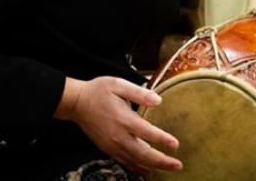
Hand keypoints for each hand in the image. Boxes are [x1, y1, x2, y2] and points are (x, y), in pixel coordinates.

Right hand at [55, 76, 181, 175]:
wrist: (77, 103)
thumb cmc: (99, 91)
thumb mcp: (119, 84)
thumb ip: (139, 93)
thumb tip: (158, 100)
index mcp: (123, 118)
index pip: (147, 132)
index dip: (162, 140)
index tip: (176, 145)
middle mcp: (118, 136)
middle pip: (143, 153)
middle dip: (162, 161)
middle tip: (178, 165)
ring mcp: (112, 145)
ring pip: (135, 161)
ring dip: (153, 167)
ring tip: (168, 169)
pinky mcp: (107, 149)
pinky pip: (125, 162)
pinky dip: (138, 168)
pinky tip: (147, 170)